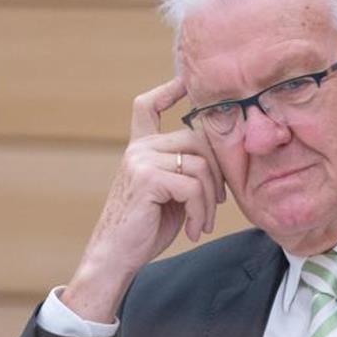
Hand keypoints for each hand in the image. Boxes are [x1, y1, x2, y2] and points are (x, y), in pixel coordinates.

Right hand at [61, 78, 226, 321]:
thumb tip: (220, 158)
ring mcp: (141, 160)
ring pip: (200, 166)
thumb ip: (185, 170)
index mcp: (141, 148)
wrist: (116, 256)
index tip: (185, 80)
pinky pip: (193, 187)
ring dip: (209, 202)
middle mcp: (139, 148)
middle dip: (216, 174)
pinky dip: (200, 212)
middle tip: (214, 205)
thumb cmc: (146, 228)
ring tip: (201, 224)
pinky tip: (193, 230)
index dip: (167, 91)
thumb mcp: (170, 193)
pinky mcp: (147, 178)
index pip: (147, 107)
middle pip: (197, 140)